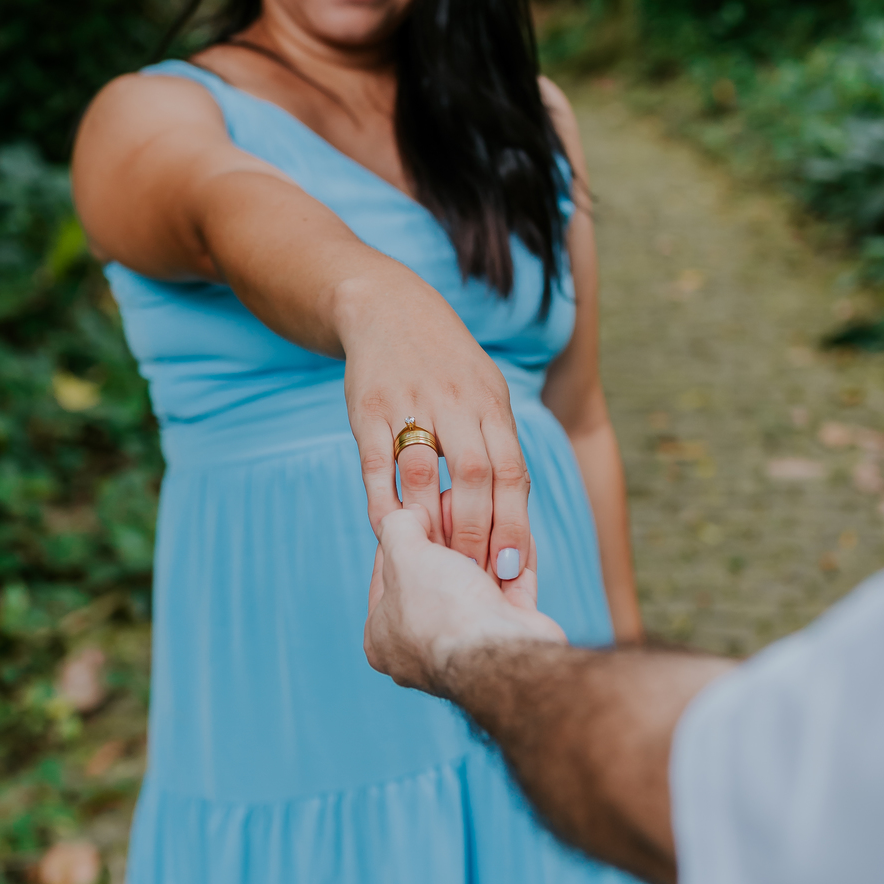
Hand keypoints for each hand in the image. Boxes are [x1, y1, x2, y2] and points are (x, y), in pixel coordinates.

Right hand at [339, 272, 531, 573]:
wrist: (388, 309)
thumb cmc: (448, 366)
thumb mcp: (486, 392)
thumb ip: (500, 448)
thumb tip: (516, 519)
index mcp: (491, 403)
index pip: (511, 470)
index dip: (513, 522)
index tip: (511, 567)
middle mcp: (455, 402)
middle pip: (475, 474)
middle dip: (475, 532)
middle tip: (472, 574)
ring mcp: (409, 403)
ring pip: (423, 471)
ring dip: (428, 522)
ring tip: (434, 560)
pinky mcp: (367, 409)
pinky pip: (375, 464)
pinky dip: (382, 502)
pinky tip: (390, 532)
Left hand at [364, 507, 566, 695]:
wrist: (500, 657)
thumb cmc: (442, 610)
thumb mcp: (404, 555)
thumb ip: (397, 528)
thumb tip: (410, 513)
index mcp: (384, 637)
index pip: (388, 574)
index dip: (404, 536)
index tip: (421, 508)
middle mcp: (423, 647)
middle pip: (434, 578)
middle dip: (448, 541)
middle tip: (456, 508)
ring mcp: (468, 646)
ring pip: (474, 587)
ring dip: (482, 550)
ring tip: (487, 514)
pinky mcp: (508, 641)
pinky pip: (510, 594)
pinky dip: (513, 565)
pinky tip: (516, 537)